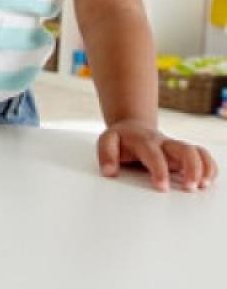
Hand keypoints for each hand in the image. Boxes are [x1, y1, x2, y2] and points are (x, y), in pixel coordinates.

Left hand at [98, 119, 217, 191]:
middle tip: (189, 188)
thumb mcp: (107, 141)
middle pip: (184, 148)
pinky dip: (209, 168)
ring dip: (203, 168)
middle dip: (191, 168)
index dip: (159, 169)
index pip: (154, 154)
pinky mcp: (184, 155)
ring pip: (197, 152)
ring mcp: (176, 148)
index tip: (162, 187)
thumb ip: (106, 154)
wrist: (133, 127)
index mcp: (144, 141)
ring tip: (202, 186)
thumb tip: (109, 172)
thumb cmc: (122, 139)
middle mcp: (164, 143)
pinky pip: (203, 156)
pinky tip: (207, 182)